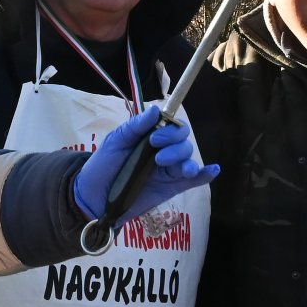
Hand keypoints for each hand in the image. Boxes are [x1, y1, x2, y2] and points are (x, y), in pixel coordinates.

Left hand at [74, 105, 217, 224]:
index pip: (171, 125)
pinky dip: (205, 175)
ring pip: (188, 159)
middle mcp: (163, 151)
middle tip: (156, 154)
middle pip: (183, 141)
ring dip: (184, 160)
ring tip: (165, 165)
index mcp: (150, 137)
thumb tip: (156, 109)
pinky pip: (193, 180)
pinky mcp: (172, 188)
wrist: (94, 197)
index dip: (170, 128)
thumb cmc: (103, 166)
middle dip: (174, 144)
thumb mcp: (116, 142)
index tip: (154, 136)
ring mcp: (168, 170)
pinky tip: (213, 170)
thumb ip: (135, 126)